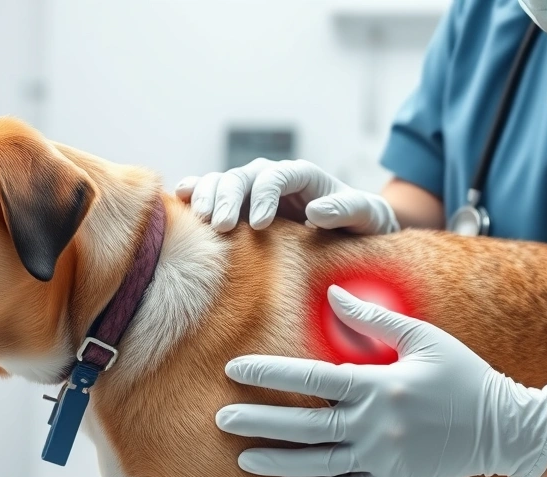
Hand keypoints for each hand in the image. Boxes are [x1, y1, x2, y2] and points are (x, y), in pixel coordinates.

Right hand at [174, 158, 399, 233]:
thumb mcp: (365, 216)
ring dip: (209, 197)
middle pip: (244, 176)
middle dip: (230, 197)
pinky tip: (181, 199)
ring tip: (202, 221)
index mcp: (304, 176)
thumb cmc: (361, 223)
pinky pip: (213, 192)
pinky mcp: (240, 205)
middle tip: (223, 226)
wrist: (351, 231)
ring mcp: (254, 190)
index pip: (278, 175)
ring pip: (224, 182)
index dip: (266, 194)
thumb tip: (316, 211)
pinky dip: (197, 193)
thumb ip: (346, 210)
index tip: (262, 223)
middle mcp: (274, 178)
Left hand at [216, 286, 546, 476]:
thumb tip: (333, 294)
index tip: (233, 370)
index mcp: (380, 385)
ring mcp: (383, 457)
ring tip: (242, 459)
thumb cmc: (463, 374)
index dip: (268, 375)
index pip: (310, 381)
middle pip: (304, 426)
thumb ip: (374, 319)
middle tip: (220, 420)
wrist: (504, 426)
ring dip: (276, 461)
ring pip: (317, 463)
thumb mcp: (423, 338)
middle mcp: (376, 425)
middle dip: (259, 423)